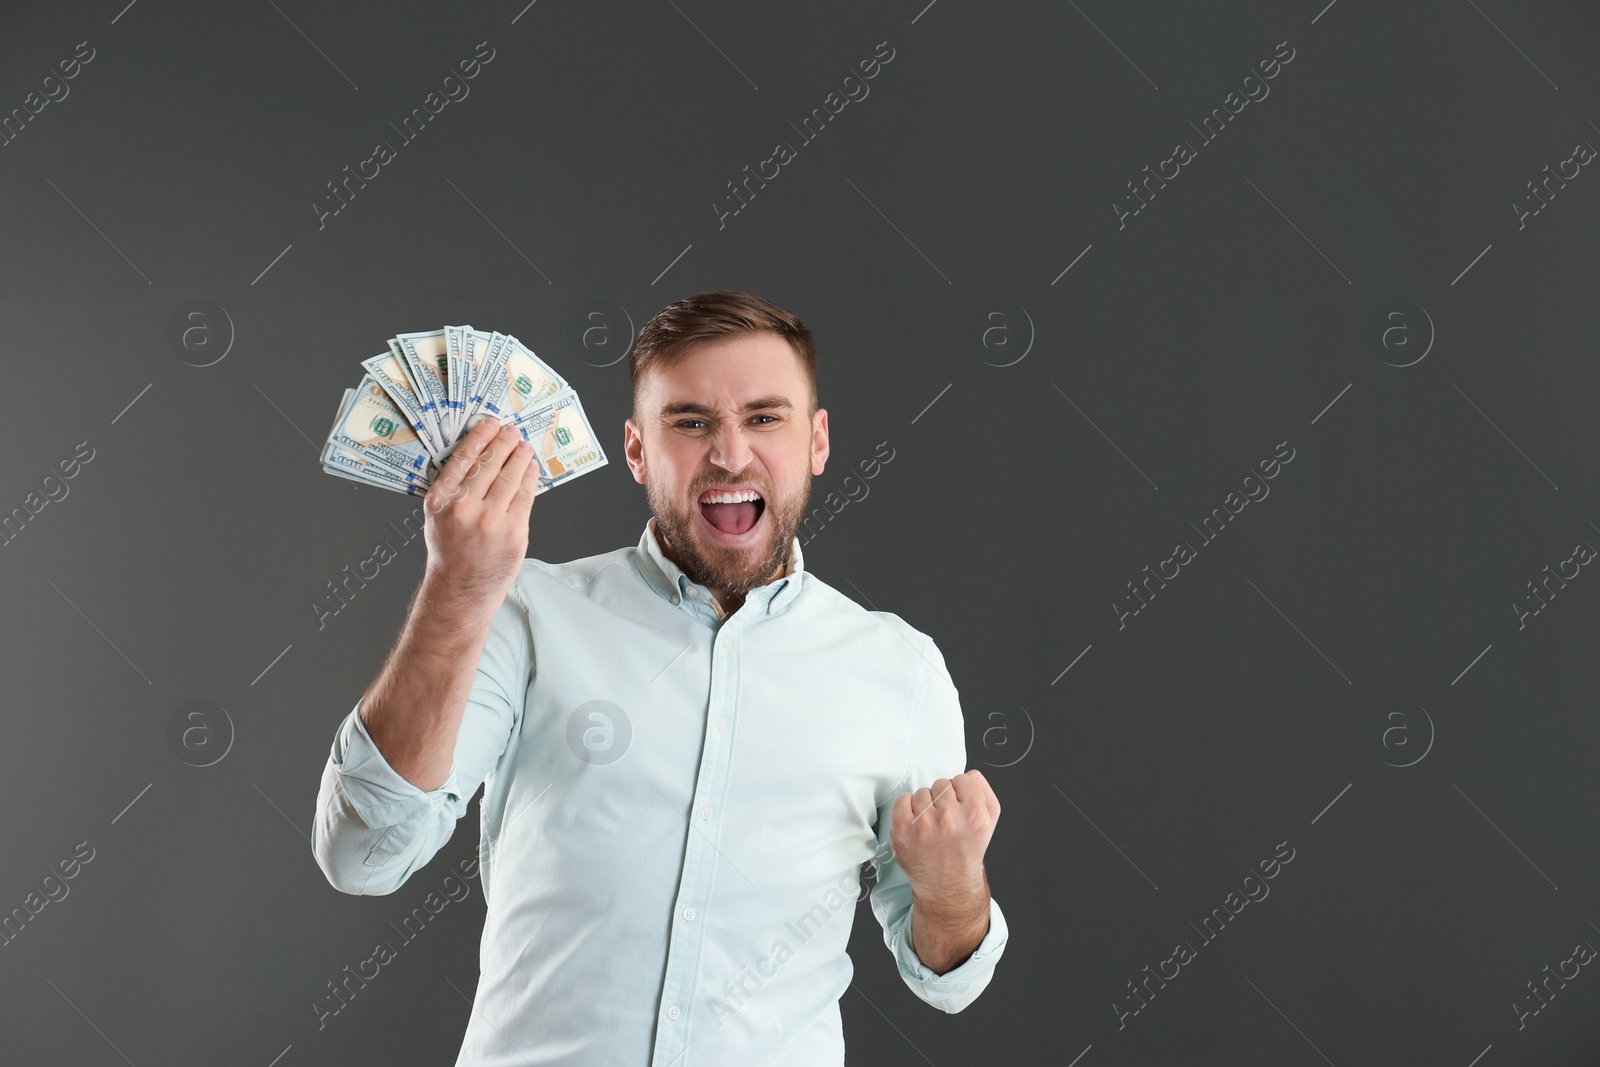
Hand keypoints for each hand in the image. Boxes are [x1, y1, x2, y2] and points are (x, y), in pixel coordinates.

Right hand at [422, 418, 539, 601]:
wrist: (460, 589)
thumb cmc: (449, 552)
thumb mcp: (437, 516)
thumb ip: (453, 488)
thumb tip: (479, 455)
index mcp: (440, 500)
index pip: (464, 458)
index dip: (481, 437)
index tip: (490, 424)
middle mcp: (464, 508)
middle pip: (490, 463)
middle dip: (504, 442)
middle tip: (512, 431)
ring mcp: (491, 520)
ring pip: (511, 477)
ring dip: (520, 456)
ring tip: (524, 446)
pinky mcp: (514, 531)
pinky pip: (525, 496)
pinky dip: (530, 478)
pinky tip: (531, 468)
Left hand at [889, 769, 999, 904]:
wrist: (948, 884)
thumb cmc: (967, 850)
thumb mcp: (989, 822)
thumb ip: (984, 791)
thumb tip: (969, 774)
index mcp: (974, 815)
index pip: (962, 778)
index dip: (961, 792)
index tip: (960, 807)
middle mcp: (949, 819)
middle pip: (941, 784)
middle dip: (943, 798)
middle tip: (946, 820)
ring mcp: (923, 825)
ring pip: (921, 792)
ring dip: (926, 805)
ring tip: (932, 825)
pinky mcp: (902, 830)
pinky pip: (902, 799)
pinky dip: (907, 808)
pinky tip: (917, 825)